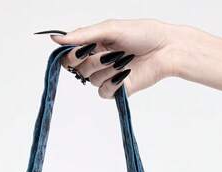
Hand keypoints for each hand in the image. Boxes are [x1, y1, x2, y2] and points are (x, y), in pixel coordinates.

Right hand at [45, 19, 180, 97]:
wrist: (165, 49)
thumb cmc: (142, 33)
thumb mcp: (109, 29)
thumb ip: (82, 35)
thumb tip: (56, 38)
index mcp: (94, 45)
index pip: (70, 56)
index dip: (72, 56)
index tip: (81, 50)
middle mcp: (98, 61)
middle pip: (78, 69)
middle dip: (92, 60)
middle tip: (109, 52)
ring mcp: (108, 76)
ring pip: (91, 80)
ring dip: (107, 69)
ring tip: (124, 59)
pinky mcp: (118, 90)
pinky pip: (103, 92)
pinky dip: (112, 83)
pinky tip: (125, 73)